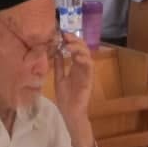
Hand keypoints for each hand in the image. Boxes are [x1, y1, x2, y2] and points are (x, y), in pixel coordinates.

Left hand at [52, 32, 94, 146]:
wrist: (70, 113)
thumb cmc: (65, 98)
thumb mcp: (59, 78)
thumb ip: (59, 65)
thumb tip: (57, 51)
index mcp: (75, 66)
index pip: (75, 49)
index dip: (71, 40)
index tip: (62, 33)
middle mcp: (82, 67)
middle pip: (83, 49)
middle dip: (75, 40)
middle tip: (66, 35)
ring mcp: (86, 73)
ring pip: (87, 55)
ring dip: (79, 48)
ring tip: (68, 45)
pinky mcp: (89, 80)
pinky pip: (90, 67)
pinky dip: (84, 59)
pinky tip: (76, 56)